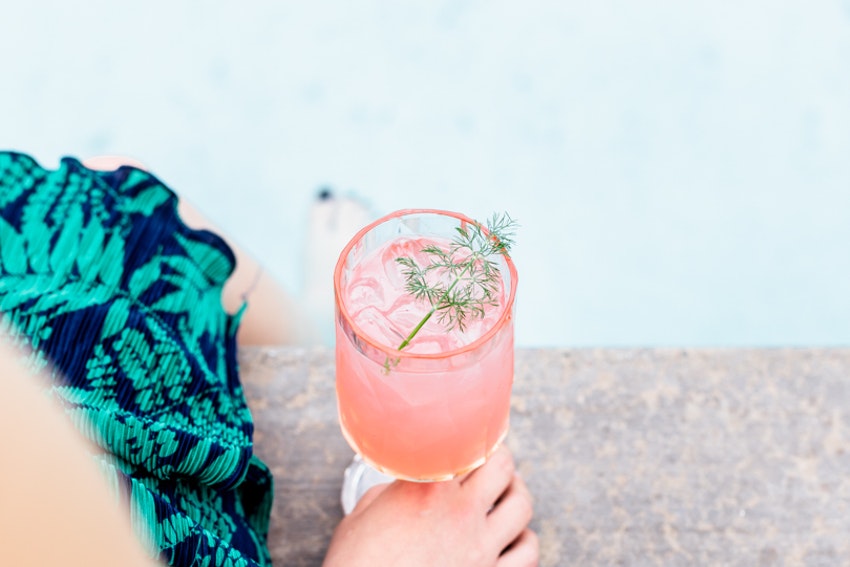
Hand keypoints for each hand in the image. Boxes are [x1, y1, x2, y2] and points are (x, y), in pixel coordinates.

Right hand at [323, 445, 538, 566]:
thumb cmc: (356, 566)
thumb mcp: (362, 517)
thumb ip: (391, 493)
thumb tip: (403, 487)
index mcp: (426, 489)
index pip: (464, 446)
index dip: (467, 436)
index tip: (467, 434)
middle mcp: (460, 513)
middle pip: (503, 466)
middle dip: (498, 459)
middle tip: (490, 461)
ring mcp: (480, 548)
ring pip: (522, 505)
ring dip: (515, 494)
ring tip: (507, 493)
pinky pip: (528, 552)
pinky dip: (524, 540)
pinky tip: (513, 538)